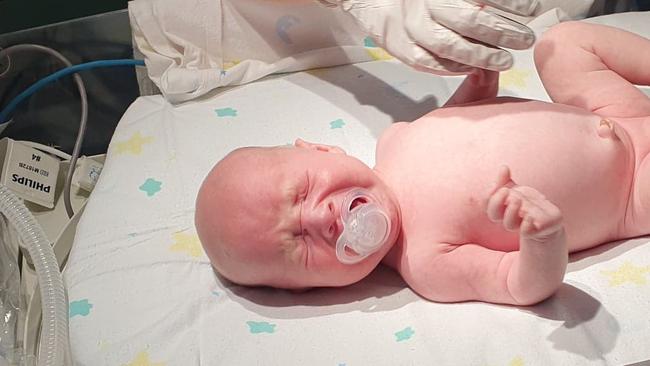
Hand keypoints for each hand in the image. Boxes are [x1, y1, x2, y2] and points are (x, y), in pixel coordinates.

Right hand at [323, 0, 536, 73]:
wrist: (373, 1)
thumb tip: (505, 5)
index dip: (509, 3)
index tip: (531, 10)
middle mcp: (425, 5)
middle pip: (470, 20)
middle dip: (502, 32)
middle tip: (524, 40)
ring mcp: (412, 28)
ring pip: (450, 45)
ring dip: (481, 55)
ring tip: (505, 61)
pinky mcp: (400, 48)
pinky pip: (428, 63)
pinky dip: (452, 68)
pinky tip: (471, 70)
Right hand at [487, 166, 562, 240]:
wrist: (547, 218)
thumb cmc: (528, 202)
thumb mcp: (517, 189)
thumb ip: (506, 180)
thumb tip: (503, 167)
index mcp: (501, 207)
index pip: (488, 204)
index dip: (489, 196)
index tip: (497, 186)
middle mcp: (508, 217)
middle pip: (494, 215)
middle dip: (497, 203)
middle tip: (506, 191)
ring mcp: (520, 225)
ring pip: (509, 225)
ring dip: (511, 212)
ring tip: (518, 200)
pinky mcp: (535, 230)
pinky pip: (526, 232)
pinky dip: (526, 225)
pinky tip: (529, 216)